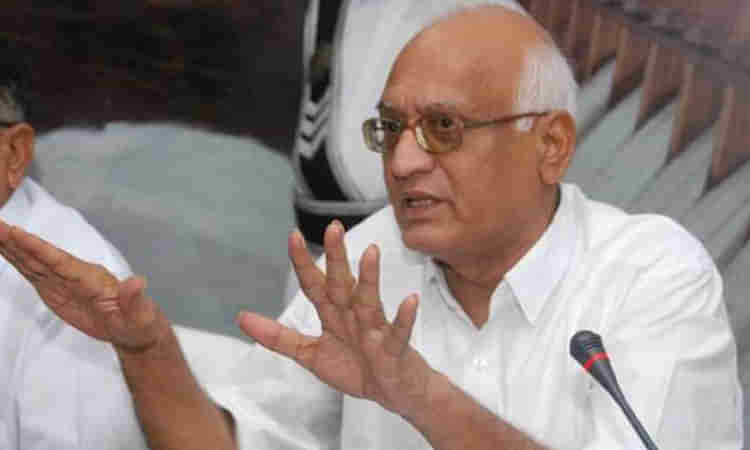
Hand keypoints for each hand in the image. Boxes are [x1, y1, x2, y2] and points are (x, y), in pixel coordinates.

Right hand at [0, 220, 164, 352]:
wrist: (135, 330)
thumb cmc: (140, 322)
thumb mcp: (140, 314)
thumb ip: (135, 299)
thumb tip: (138, 282)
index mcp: (91, 278)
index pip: (60, 261)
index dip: (38, 248)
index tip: (16, 232)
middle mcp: (75, 275)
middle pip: (41, 256)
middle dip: (17, 241)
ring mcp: (65, 282)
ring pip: (34, 263)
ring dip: (12, 248)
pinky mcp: (57, 292)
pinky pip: (34, 275)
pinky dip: (18, 262)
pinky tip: (4, 252)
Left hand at [238, 221, 435, 418]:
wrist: (393, 392)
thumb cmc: (356, 368)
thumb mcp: (309, 354)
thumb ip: (278, 337)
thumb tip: (241, 317)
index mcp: (333, 315)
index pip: (315, 285)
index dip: (304, 263)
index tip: (293, 236)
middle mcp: (353, 316)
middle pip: (341, 284)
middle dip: (336, 257)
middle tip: (333, 227)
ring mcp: (374, 330)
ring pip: (370, 301)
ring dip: (370, 277)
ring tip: (370, 252)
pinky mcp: (394, 348)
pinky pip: (398, 332)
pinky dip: (404, 317)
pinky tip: (410, 300)